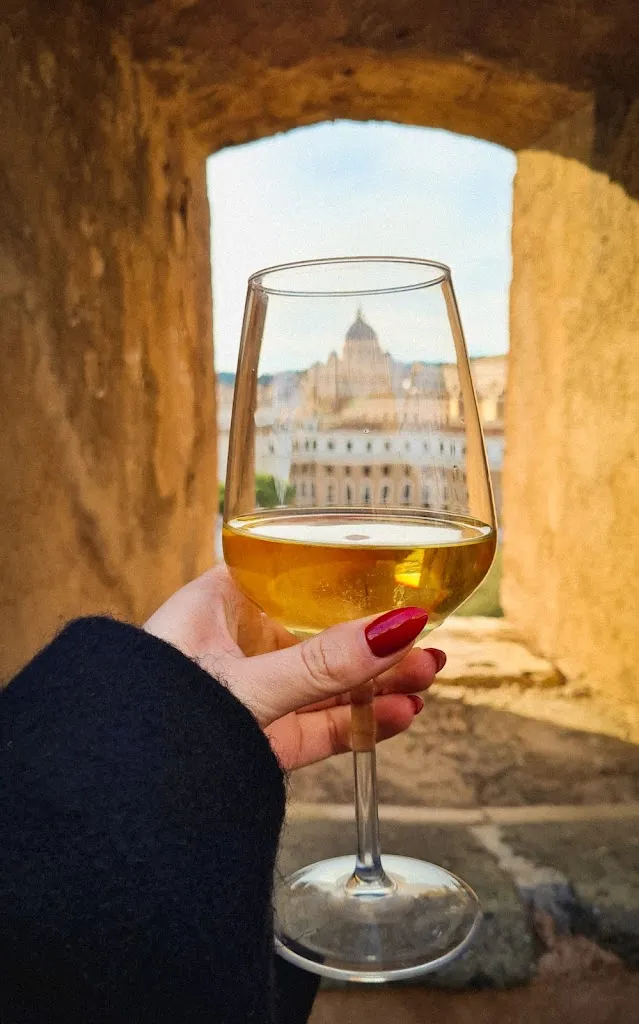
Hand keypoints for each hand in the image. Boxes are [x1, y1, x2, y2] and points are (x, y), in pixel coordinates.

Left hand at [144, 566, 445, 770]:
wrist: (115, 807)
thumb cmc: (156, 722)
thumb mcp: (250, 683)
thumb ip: (325, 662)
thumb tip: (400, 625)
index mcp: (214, 605)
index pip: (286, 576)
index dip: (338, 577)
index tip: (389, 581)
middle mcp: (233, 646)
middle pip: (317, 633)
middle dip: (373, 640)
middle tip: (425, 638)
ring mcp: (251, 696)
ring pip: (325, 683)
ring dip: (377, 681)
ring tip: (428, 674)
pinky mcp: (262, 743)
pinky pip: (319, 726)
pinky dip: (360, 721)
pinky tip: (401, 714)